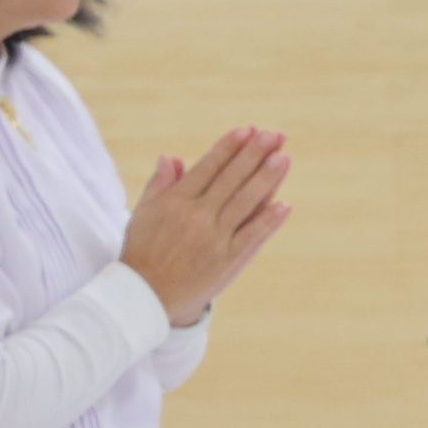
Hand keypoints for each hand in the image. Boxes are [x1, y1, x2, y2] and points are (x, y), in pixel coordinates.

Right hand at [123, 128, 291, 326]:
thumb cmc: (143, 251)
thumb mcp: (143, 213)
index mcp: (175, 202)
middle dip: (254, 154)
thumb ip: (160, 184)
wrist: (145, 297)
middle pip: (231, 179)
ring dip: (267, 179)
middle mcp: (196, 217)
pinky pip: (251, 237)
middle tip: (275, 134)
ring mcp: (213, 239)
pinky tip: (284, 205)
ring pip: (245, 203)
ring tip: (283, 157)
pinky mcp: (226, 261)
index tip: (248, 129)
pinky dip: (268, 221)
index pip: (208, 167)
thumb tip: (171, 156)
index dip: (229, 148)